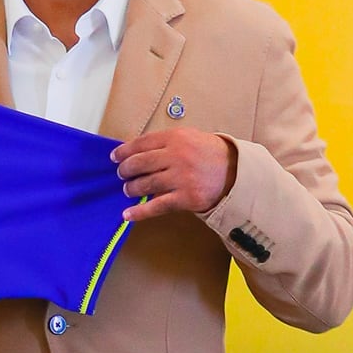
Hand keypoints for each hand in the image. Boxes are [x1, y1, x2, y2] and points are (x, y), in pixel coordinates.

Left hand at [111, 128, 237, 221]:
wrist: (237, 173)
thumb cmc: (210, 154)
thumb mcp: (189, 137)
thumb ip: (164, 142)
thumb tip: (135, 151)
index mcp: (176, 138)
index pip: (141, 144)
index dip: (124, 151)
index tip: (114, 157)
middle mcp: (177, 156)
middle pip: (140, 164)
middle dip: (125, 170)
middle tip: (121, 174)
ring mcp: (182, 178)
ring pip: (146, 184)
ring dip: (132, 188)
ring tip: (128, 189)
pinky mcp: (187, 198)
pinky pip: (157, 206)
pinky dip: (139, 212)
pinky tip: (127, 215)